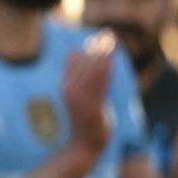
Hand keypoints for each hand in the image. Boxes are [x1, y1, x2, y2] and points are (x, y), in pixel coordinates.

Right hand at [63, 31, 114, 156]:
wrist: (84, 144)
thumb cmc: (83, 118)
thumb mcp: (77, 95)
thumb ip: (78, 76)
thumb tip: (77, 53)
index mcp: (65, 86)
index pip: (75, 60)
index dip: (89, 47)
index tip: (102, 35)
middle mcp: (70, 91)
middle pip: (84, 64)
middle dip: (97, 48)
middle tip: (109, 34)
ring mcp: (80, 100)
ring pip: (92, 72)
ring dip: (102, 55)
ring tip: (111, 42)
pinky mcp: (92, 108)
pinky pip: (99, 85)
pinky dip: (105, 71)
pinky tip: (111, 60)